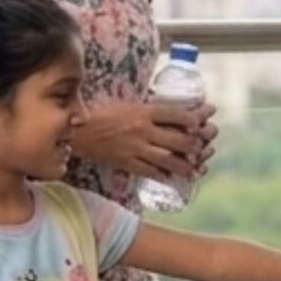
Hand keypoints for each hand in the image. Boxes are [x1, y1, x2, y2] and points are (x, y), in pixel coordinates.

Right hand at [70, 100, 215, 180]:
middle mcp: (142, 130)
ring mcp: (135, 148)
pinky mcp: (126, 162)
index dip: (195, 119)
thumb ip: (150, 109)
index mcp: (144, 111)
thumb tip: (175, 114)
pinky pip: (150, 172)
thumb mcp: (128, 104)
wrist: (77, 130)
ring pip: (169, 159)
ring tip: (194, 169)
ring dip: (185, 165)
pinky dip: (163, 175)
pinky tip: (170, 177)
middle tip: (203, 147)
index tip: (203, 121)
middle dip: (196, 145)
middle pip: (179, 139)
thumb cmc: (102, 113)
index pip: (177, 115)